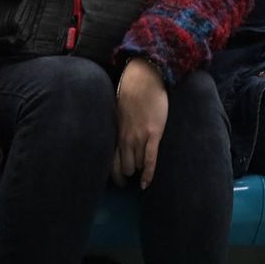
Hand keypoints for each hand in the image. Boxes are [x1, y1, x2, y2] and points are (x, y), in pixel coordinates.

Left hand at [112, 57, 167, 188]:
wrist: (144, 79)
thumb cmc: (131, 92)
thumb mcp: (118, 111)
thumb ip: (118, 125)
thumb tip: (117, 136)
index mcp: (116, 132)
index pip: (111, 162)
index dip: (115, 175)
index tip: (120, 182)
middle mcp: (125, 138)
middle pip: (124, 167)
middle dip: (128, 174)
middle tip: (133, 179)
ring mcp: (139, 137)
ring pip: (136, 165)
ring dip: (140, 170)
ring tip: (143, 173)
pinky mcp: (153, 134)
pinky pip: (149, 160)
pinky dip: (148, 174)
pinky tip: (146, 183)